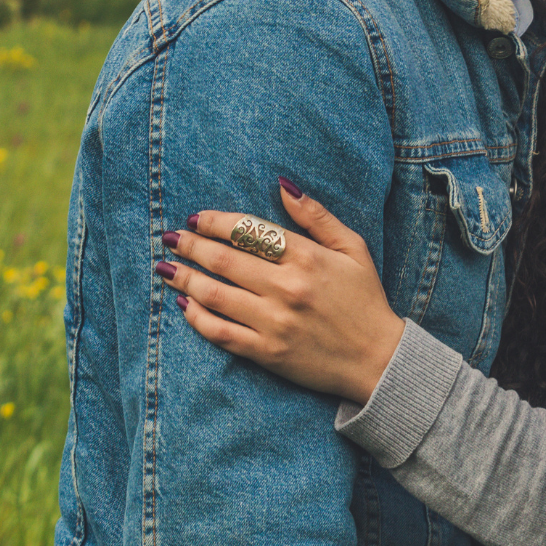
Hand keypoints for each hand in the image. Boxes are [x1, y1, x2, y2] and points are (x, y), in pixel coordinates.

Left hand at [157, 179, 402, 402]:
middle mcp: (287, 288)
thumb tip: (282, 186)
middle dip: (190, 246)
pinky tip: (184, 305)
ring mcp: (275, 322)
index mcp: (307, 258)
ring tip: (166, 268)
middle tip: (170, 238)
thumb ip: (317, 217)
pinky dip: (197, 317)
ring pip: (215, 295)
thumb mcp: (353, 249)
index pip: (248, 231)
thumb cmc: (365, 300)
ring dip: (183, 278)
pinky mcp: (267, 352)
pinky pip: (220, 332)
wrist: (379, 359)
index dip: (215, 222)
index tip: (196, 218)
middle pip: (223, 260)